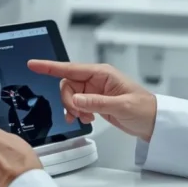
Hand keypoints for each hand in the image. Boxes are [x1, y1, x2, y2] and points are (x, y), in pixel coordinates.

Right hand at [28, 59, 156, 141]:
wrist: (154, 122)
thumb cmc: (144, 108)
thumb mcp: (121, 106)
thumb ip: (96, 102)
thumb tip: (75, 100)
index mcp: (102, 73)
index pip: (70, 68)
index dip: (49, 66)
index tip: (33, 64)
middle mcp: (96, 80)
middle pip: (67, 85)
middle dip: (68, 100)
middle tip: (79, 113)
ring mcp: (94, 91)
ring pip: (70, 96)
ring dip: (73, 108)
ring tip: (86, 118)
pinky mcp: (95, 102)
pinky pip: (76, 105)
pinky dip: (77, 113)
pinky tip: (85, 119)